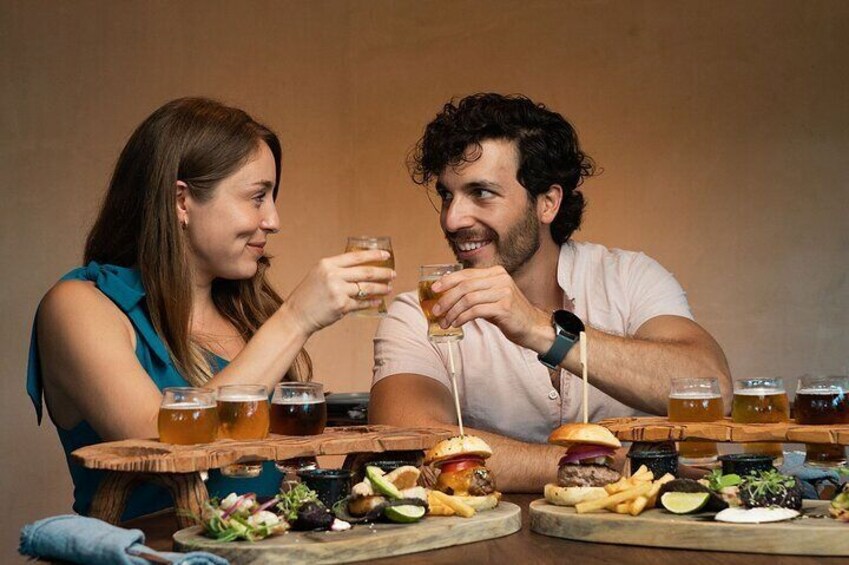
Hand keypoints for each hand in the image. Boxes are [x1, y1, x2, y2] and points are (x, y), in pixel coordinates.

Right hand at [284, 250, 394, 334]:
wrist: (296, 315)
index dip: (374, 255)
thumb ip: (337, 269)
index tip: (386, 255)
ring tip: (388, 288)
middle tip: (393, 274)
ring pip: (367, 288)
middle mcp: (333, 275)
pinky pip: (362, 303)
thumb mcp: (318, 274)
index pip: (356, 256)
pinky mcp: (342, 306)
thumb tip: (360, 267)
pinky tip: (378, 302)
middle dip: (383, 273)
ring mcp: (338, 291)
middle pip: (366, 272)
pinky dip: (372, 303)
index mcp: (327, 264)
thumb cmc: (308, 295)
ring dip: (381, 288)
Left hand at [430, 266, 551, 349]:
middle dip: (446, 299)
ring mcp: (503, 292)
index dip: (447, 281)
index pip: (466, 274)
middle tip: (436, 311)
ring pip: (468, 299)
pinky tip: (457, 324)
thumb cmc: (510, 314)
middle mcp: (500, 279)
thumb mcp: (492, 297)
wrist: (533, 327)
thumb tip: (448, 295)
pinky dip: (462, 318)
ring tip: (446, 322)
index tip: (434, 289)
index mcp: (496, 273)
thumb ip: (475, 292)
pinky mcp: (504, 307)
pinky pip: (475, 311)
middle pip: (464, 286)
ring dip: (452, 312)